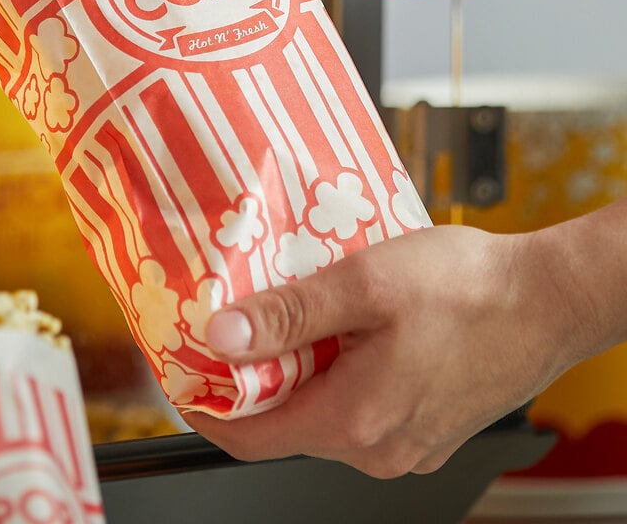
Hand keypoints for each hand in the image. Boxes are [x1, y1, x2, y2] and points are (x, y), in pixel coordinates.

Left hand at [182, 221, 602, 478]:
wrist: (549, 298)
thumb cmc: (470, 289)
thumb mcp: (364, 284)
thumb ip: (289, 314)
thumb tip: (222, 336)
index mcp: (355, 419)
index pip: (248, 436)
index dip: (204, 402)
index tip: (182, 367)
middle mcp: (378, 447)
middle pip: (283, 422)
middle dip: (251, 375)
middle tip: (237, 317)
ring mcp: (405, 441)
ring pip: (321, 411)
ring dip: (297, 368)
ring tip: (294, 311)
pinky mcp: (424, 425)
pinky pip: (358, 406)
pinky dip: (335, 372)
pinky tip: (344, 327)